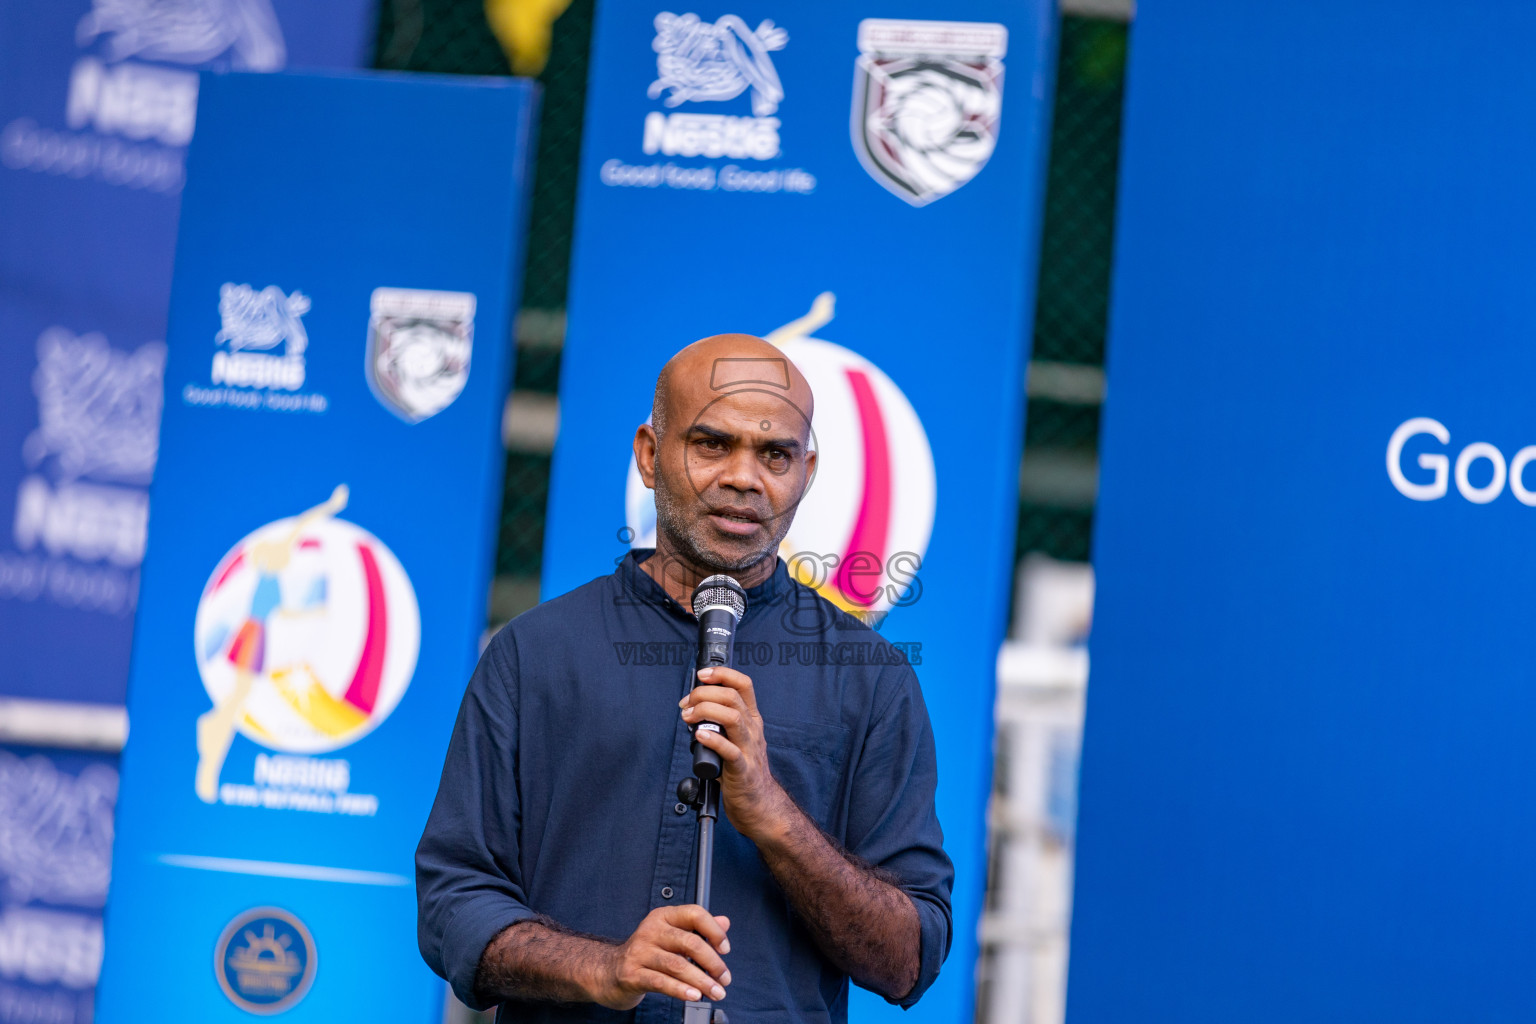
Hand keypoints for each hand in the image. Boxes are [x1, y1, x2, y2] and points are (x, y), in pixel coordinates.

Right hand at [590, 905, 730, 1009]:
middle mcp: (651, 930)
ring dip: (701, 981)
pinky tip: (694, 995)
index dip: (714, 931)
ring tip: (715, 992)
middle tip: (724, 979)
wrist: (608, 971)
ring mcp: (639, 952)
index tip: (725, 949)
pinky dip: (681, 990)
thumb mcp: (671, 936)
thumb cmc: (646, 954)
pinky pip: (661, 982)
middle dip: (713, 963)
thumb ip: (698, 929)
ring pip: (678, 965)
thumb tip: (725, 922)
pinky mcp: (632, 974)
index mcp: (663, 917)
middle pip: (689, 943)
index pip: (694, 914)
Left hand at [681, 666, 789, 839]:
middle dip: (704, 693)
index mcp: (752, 720)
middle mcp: (752, 730)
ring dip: (705, 711)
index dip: (722, 674)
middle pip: (732, 697)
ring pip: (732, 717)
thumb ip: (720, 724)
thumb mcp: (737, 739)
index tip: (702, 675)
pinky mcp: (743, 770)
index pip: (743, 685)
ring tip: (688, 717)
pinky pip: (729, 750)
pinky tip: (698, 736)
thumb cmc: (744, 772)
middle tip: (686, 704)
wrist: (761, 806)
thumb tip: (692, 709)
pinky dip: (712, 739)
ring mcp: (749, 749)